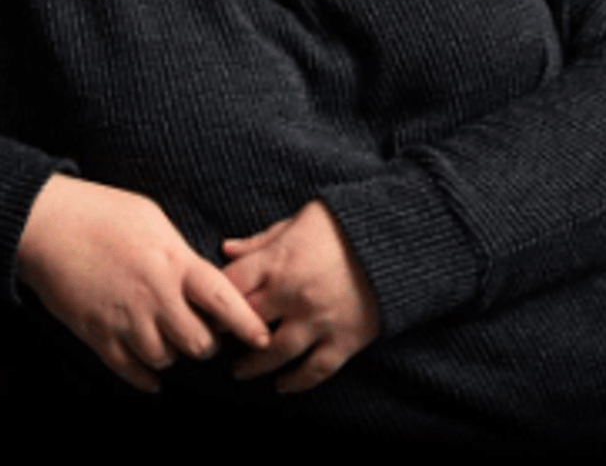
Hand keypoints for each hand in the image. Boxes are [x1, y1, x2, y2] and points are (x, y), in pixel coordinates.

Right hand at [17, 175, 269, 392]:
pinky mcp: (97, 335)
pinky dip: (145, 378)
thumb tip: (202, 276)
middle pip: (198, 344)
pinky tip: (152, 375)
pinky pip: (131, 371)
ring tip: (169, 338)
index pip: (223, 301)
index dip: (247, 324)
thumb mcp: (153, 219)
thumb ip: (181, 253)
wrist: (49, 225)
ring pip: (166, 360)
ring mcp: (125, 319)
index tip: (262, 338)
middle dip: (206, 343)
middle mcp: (154, 296)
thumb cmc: (104, 212)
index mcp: (173, 263)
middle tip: (204, 333)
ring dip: (172, 354)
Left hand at [222, 200, 379, 392]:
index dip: (214, 299)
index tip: (207, 308)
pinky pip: (314, 370)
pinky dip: (296, 382)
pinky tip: (282, 385)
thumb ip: (261, 241)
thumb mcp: (298, 220)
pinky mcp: (344, 339)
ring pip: (274, 354)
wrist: (398, 239)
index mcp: (278, 260)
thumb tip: (225, 250)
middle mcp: (293, 293)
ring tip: (240, 371)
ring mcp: (319, 320)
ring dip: (252, 366)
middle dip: (228, 334)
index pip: (229, 286)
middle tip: (218, 342)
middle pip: (246, 323)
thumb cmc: (344, 224)